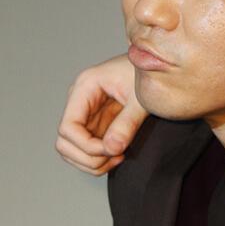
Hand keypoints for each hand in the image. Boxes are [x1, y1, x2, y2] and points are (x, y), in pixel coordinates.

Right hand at [55, 54, 147, 174]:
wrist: (160, 64)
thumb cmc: (150, 72)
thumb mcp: (142, 98)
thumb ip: (128, 122)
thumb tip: (112, 149)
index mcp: (86, 86)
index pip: (68, 127)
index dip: (85, 146)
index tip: (109, 151)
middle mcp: (80, 100)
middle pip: (64, 142)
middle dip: (87, 157)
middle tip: (115, 157)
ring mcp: (87, 112)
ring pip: (72, 149)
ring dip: (91, 161)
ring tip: (118, 157)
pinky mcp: (97, 121)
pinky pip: (87, 147)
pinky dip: (98, 158)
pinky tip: (118, 154)